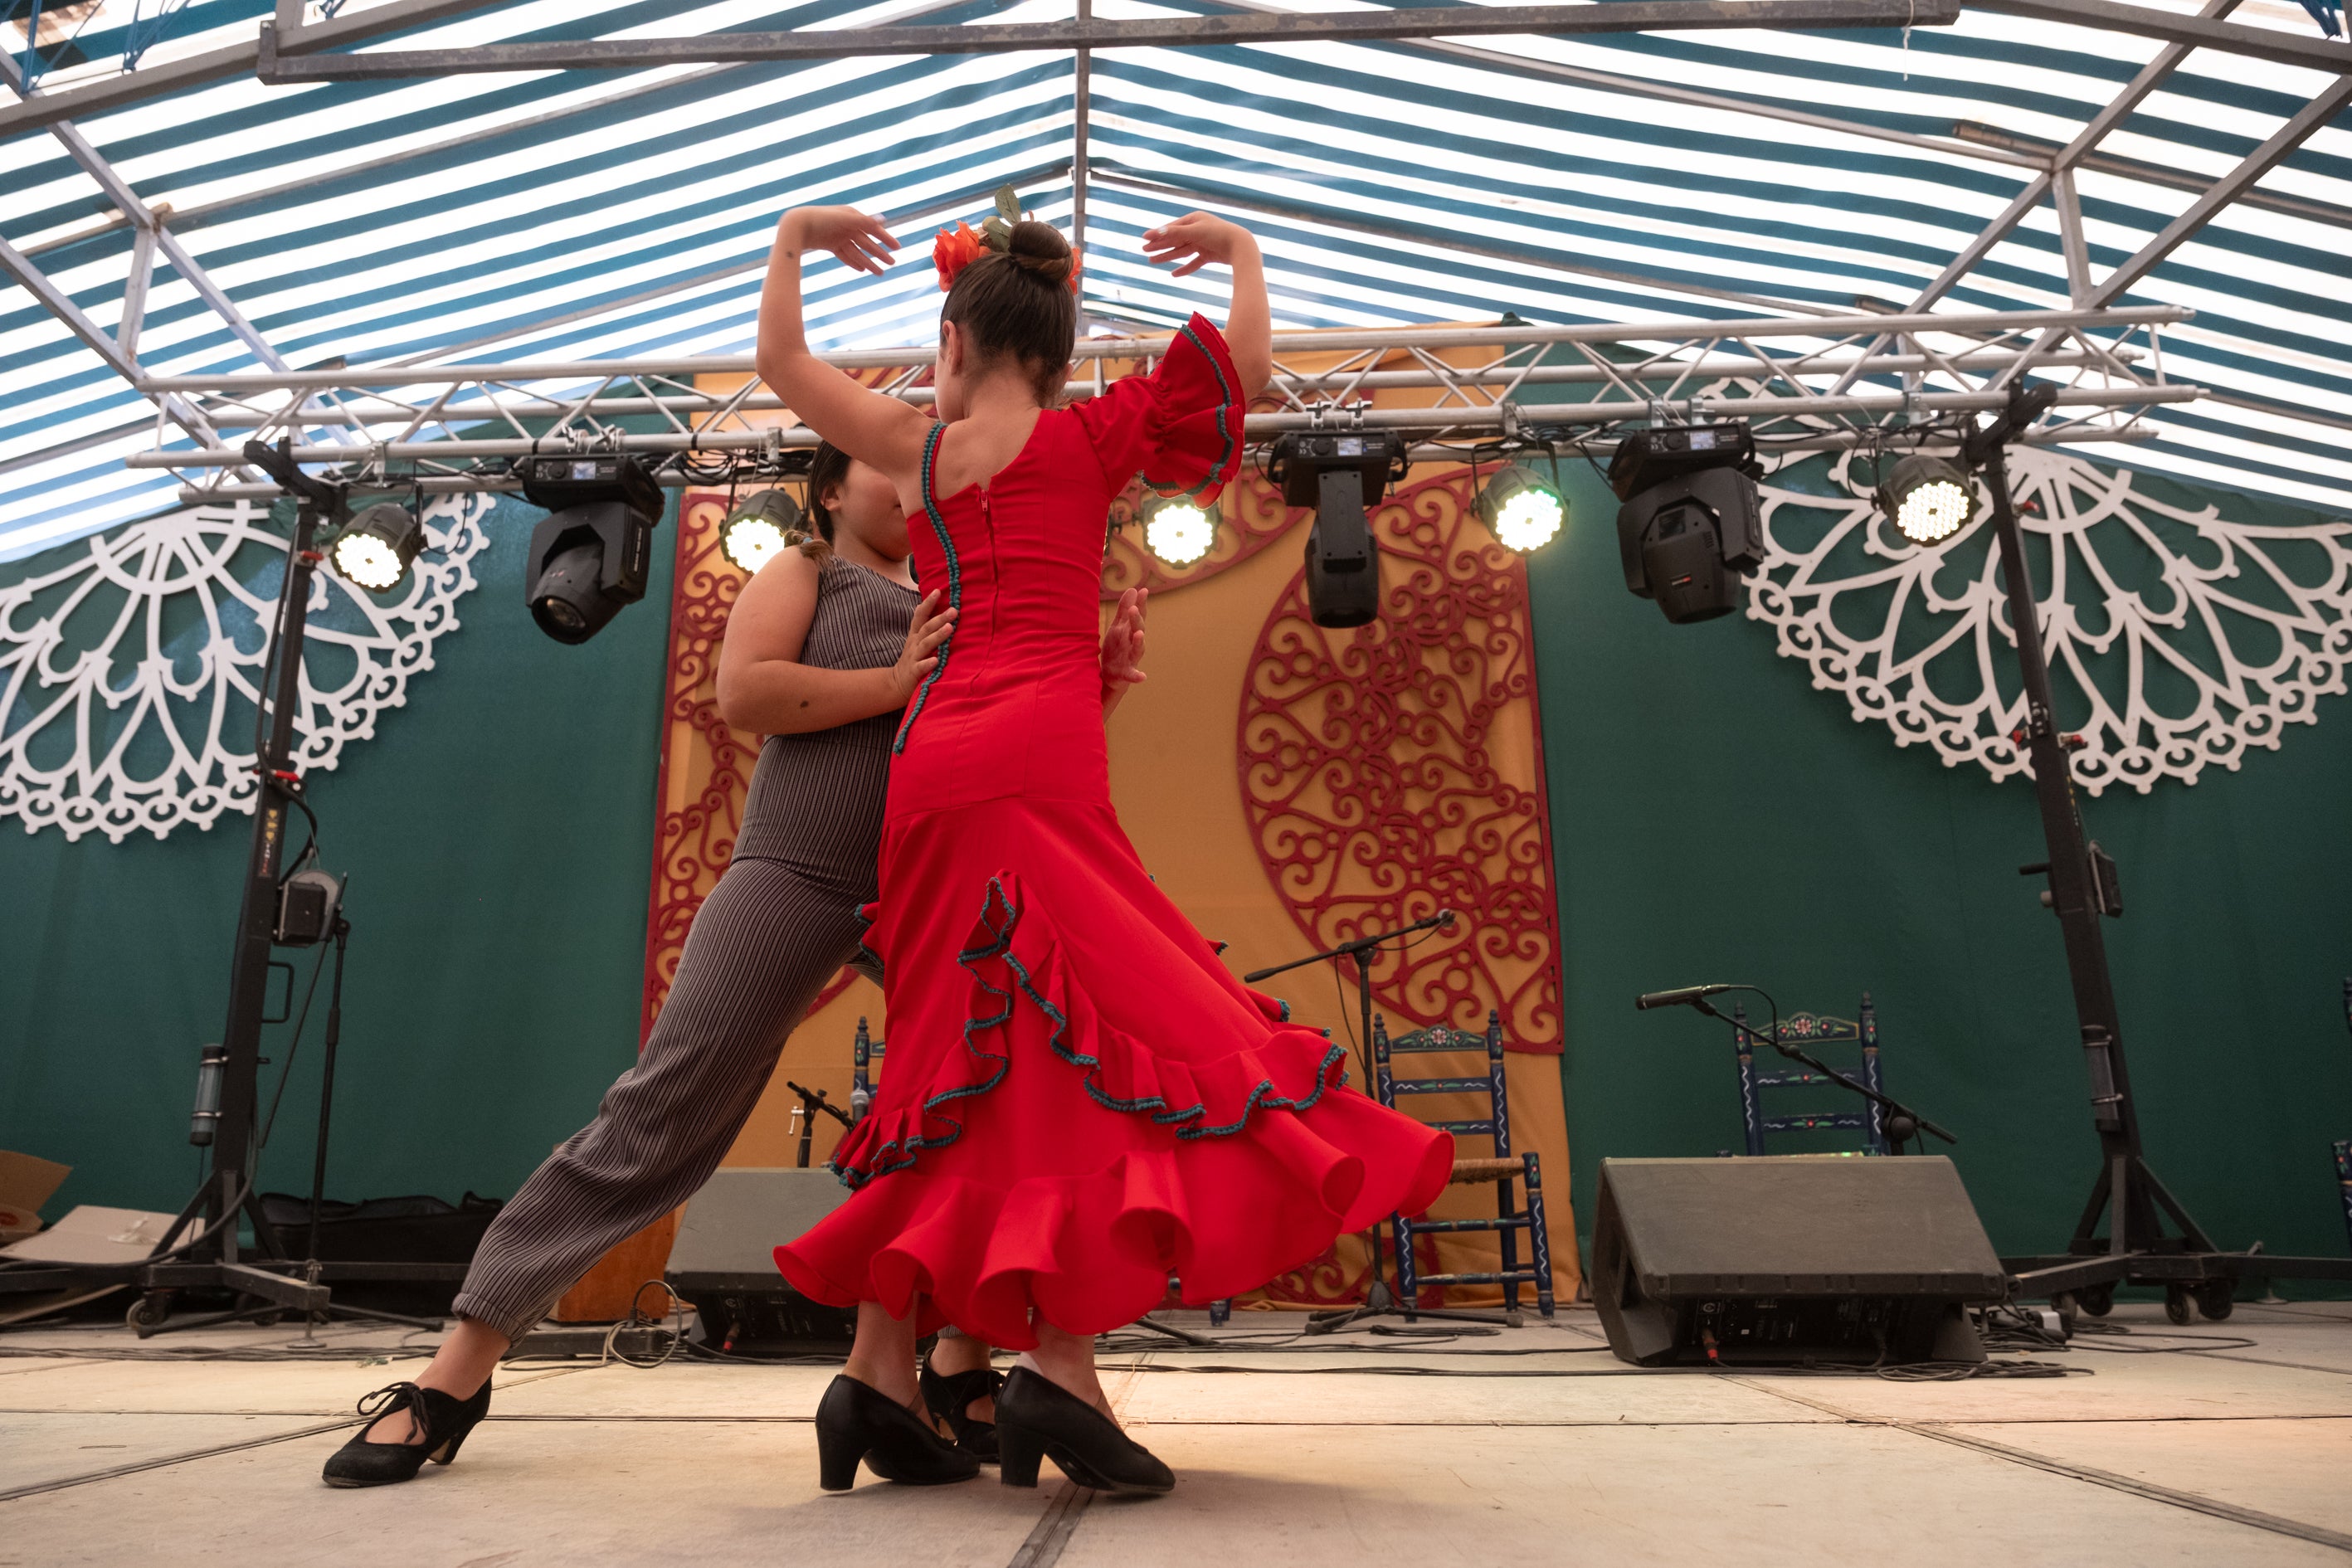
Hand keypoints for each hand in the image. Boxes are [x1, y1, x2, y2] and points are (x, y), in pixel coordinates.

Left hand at [781, 206, 898, 275]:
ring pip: (857, 251)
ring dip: (869, 262)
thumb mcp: (844, 220)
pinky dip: (853, 262)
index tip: (898, 248)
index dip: (886, 238)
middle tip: (892, 263)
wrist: (796, 226)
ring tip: (880, 274)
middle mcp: (847, 226)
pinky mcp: (830, 245)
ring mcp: (838, 236)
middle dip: (880, 253)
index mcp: (852, 216)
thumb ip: (864, 221)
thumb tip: (884, 219)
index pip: (874, 229)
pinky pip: (845, 255)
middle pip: (867, 242)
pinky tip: (862, 270)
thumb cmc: (821, 219)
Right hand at [886, 590, 955, 704]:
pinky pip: (921, 667)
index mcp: (916, 635)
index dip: (928, 603)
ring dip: (937, 635)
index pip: (920, 615)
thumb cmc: (913, 659)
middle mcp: (915, 643)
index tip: (938, 591)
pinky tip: (936, 660)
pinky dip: (928, 663)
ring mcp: (914, 657)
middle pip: (926, 628)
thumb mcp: (916, 640)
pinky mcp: (914, 672)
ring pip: (925, 644)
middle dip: (940, 618)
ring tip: (950, 628)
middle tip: (954, 610)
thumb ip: (924, 626)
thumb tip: (928, 606)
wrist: (897, 683)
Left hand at [1100, 586, 1147, 696]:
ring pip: (1137, 649)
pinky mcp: (1127, 672)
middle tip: (1134, 608)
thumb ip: (1124, 610)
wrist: (1110, 672)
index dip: (1141, 603)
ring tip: (1139, 634)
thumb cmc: (1117, 647)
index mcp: (1131, 631)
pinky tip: (1142, 677)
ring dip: (1139, 642)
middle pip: (1137, 629)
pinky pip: (1133, 674)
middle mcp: (1134, 643)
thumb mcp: (1119, 626)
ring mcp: (1131, 658)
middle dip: (1136, 620)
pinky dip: (1137, 676)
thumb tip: (1133, 589)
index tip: (1143, 590)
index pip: (1138, 615)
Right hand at [1141, 213, 1253, 277]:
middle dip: (1159, 246)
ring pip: (1182, 251)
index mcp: (1194, 220)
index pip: (1172, 228)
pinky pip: (1194, 262)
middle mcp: (1198, 230)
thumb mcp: (1195, 232)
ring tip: (1152, 262)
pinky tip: (1174, 274)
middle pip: (1175, 240)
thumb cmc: (1218, 234)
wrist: (1241, 247)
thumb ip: (1175, 233)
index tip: (1144, 239)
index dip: (1157, 234)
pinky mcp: (1209, 255)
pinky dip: (1184, 268)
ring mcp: (1203, 243)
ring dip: (1168, 257)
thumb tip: (1156, 232)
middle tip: (1144, 251)